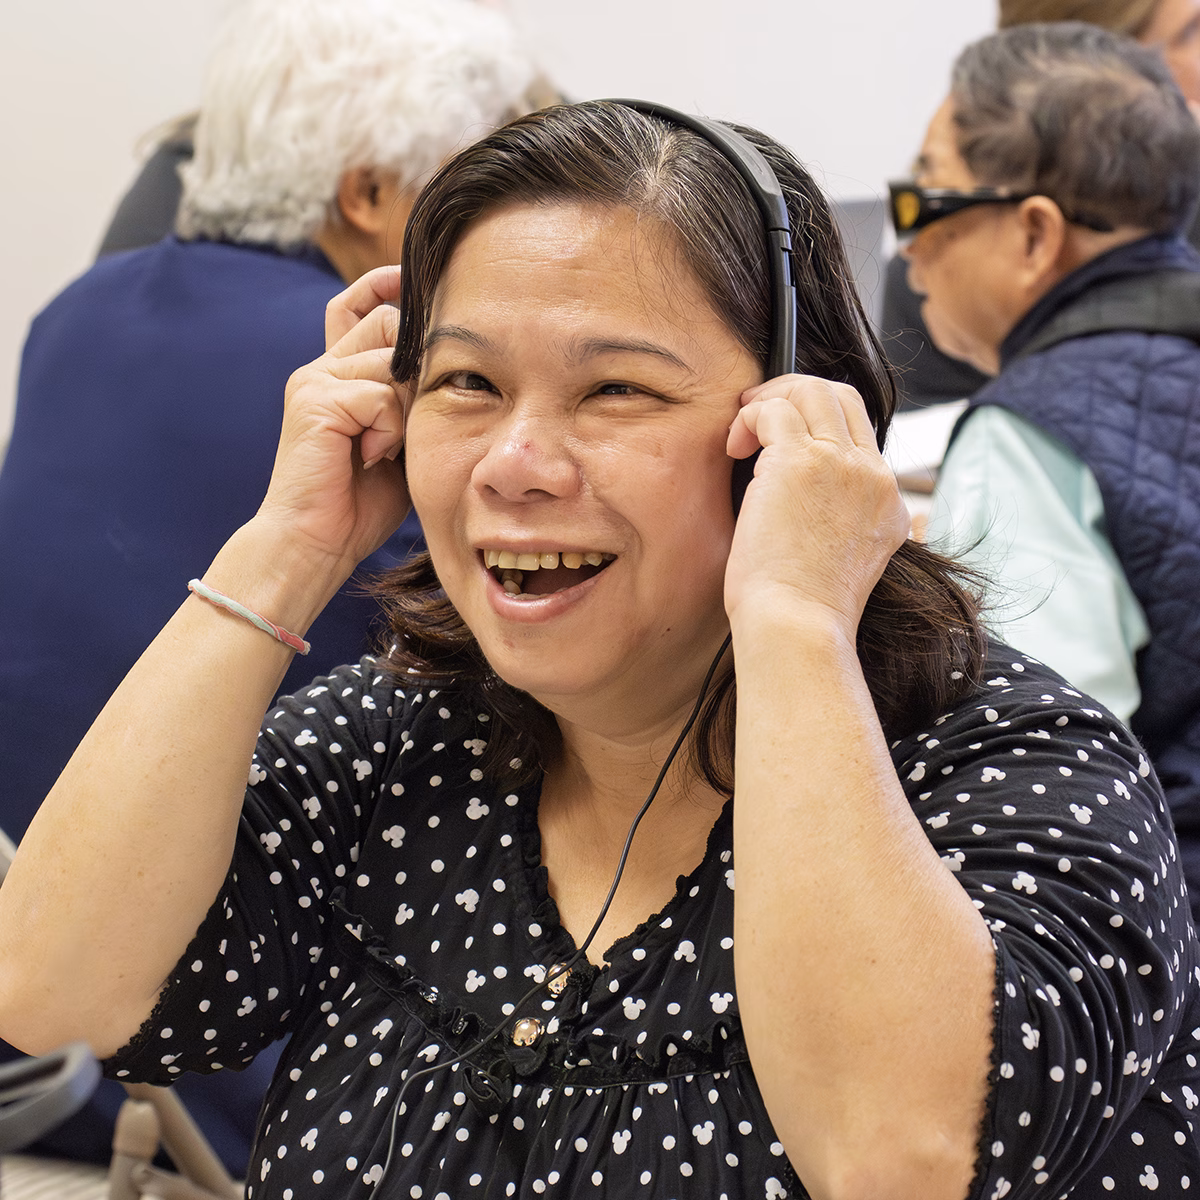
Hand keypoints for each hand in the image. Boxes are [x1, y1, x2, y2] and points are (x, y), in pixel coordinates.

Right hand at [256, 265, 411, 571]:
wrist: (315, 543)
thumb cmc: (360, 505)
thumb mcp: (399, 443)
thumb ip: (412, 403)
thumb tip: (453, 372)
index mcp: (337, 376)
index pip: (358, 305)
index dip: (387, 286)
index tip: (419, 285)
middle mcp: (321, 369)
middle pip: (386, 321)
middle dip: (417, 363)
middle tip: (408, 420)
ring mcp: (315, 381)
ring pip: (392, 362)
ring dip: (405, 411)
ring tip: (383, 450)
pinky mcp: (315, 401)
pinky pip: (381, 396)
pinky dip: (388, 430)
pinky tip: (369, 458)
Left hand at [724, 374, 909, 636]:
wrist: (798, 626)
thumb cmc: (806, 610)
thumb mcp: (859, 566)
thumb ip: (869, 531)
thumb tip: (867, 513)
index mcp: (889, 502)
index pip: (861, 431)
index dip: (818, 420)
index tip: (782, 436)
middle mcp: (872, 476)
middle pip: (841, 396)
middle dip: (793, 394)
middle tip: (758, 415)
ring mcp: (840, 464)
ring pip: (809, 390)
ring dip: (768, 400)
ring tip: (742, 428)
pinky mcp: (799, 462)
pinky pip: (772, 410)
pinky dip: (747, 419)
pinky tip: (733, 448)